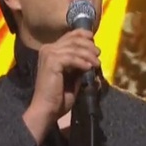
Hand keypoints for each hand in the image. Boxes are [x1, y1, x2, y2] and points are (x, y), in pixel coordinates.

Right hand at [23, 30, 100, 144]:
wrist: (46, 109)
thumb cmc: (57, 98)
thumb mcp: (72, 78)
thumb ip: (78, 66)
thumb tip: (90, 58)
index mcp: (50, 51)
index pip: (69, 36)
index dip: (84, 36)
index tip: (95, 43)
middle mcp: (47, 49)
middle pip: (73, 39)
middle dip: (89, 46)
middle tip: (98, 54)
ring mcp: (48, 54)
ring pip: (74, 48)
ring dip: (88, 55)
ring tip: (97, 63)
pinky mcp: (51, 62)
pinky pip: (71, 57)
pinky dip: (82, 62)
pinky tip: (89, 68)